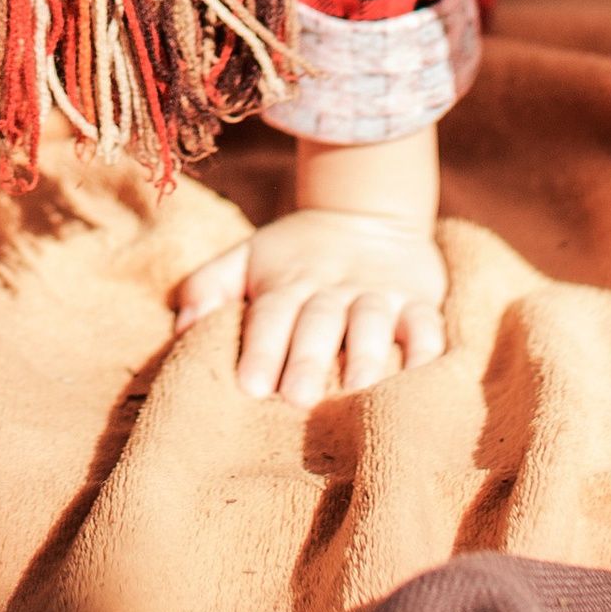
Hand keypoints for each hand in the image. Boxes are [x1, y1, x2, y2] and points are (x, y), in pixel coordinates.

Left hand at [172, 207, 448, 405]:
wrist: (367, 212)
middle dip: (308, 358)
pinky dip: (428, 349)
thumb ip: (210, 286)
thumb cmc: (296, 256)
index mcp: (288, 282)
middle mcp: (334, 287)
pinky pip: (428, 324)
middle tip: (295, 398)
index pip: (272, 313)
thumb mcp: (248, 258)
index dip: (261, 347)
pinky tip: (423, 376)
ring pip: (374, 321)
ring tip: (357, 386)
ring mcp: (379, 293)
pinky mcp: (419, 300)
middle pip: (320, 321)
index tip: (250, 386)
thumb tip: (182, 326)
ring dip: (367, 352)